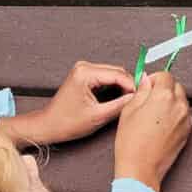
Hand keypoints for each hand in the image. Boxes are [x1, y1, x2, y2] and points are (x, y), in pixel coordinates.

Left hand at [16, 61, 136, 145]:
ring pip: (113, 74)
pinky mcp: (84, 75)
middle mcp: (84, 66)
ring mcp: (83, 69)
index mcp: (85, 73)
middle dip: (128, 85)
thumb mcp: (98, 116)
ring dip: (122, 85)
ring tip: (130, 100)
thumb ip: (119, 105)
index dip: (132, 86)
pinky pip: (105, 77)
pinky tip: (119, 97)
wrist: (49, 125)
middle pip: (116, 71)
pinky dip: (114, 86)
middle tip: (138, 99)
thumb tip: (136, 97)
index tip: (142, 96)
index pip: (118, 75)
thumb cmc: (67, 122)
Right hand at [113, 71, 191, 191]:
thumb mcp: (129, 110)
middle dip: (164, 88)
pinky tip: (161, 123)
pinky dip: (175, 113)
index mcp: (164, 96)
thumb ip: (141, 91)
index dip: (155, 79)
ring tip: (155, 113)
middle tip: (150, 98)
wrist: (141, 169)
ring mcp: (185, 119)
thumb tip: (146, 81)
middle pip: (176, 86)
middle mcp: (178, 105)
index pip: (165, 75)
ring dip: (171, 100)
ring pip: (181, 100)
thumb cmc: (132, 143)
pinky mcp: (187, 131)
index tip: (148, 85)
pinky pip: (184, 114)